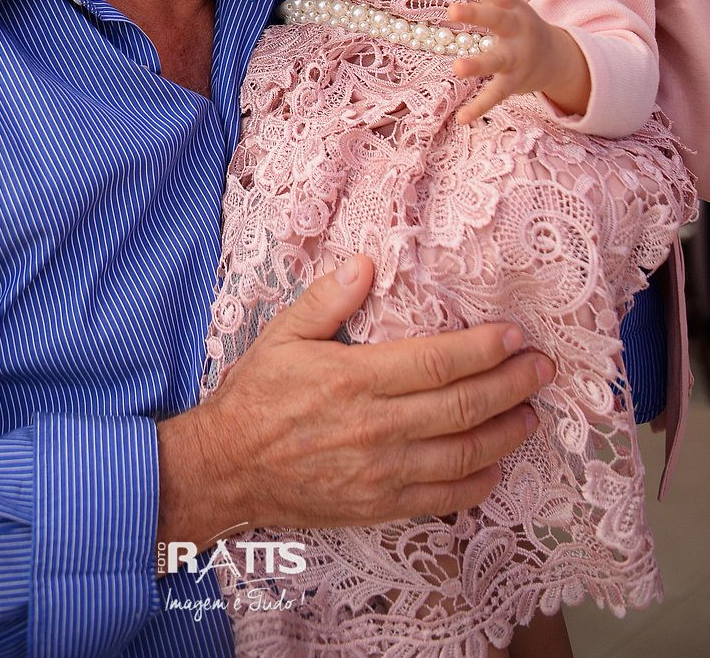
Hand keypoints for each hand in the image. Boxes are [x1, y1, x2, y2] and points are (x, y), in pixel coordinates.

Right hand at [156, 255, 552, 552]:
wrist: (228, 469)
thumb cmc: (257, 396)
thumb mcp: (283, 335)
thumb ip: (327, 299)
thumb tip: (366, 264)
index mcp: (354, 379)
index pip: (436, 362)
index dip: (483, 349)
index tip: (514, 336)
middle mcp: (375, 427)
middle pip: (462, 406)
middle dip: (512, 385)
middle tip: (542, 369)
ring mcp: (381, 473)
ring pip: (462, 454)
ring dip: (505, 433)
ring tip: (531, 413)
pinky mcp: (380, 506)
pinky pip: (443, 498)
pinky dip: (477, 483)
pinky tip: (495, 465)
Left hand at [447, 0, 590, 123]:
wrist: (556, 59)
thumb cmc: (520, 24)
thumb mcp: (509, 2)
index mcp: (512, 8)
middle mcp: (516, 31)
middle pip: (497, 20)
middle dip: (477, 14)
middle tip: (452, 10)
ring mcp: (516, 58)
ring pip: (497, 60)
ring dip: (478, 64)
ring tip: (456, 67)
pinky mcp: (513, 83)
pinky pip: (495, 96)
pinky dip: (479, 107)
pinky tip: (461, 119)